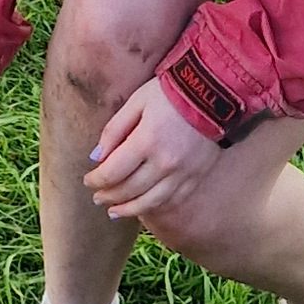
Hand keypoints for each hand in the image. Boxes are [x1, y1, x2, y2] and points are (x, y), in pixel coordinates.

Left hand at [84, 73, 222, 224]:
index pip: (112, 172)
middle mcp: (164, 163)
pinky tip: (142, 206)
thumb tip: (96, 158)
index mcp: (146, 141)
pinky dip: (153, 207)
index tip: (88, 180)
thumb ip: (114, 130)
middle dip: (108, 196)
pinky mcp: (196, 177)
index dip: (95, 180)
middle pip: (128, 190)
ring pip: (149, 202)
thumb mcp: (136, 102)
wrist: (215, 93)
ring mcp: (182, 174)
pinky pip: (171, 200)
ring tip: (114, 211)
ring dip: (128, 209)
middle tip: (97, 198)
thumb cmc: (171, 92)